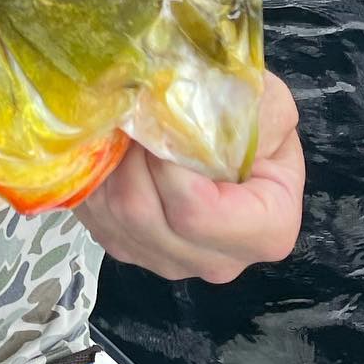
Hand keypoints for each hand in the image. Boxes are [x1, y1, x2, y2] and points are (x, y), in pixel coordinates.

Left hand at [77, 70, 304, 282]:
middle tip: (132, 115)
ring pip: (115, 215)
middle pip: (146, 216)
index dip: (167, 166)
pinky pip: (96, 217)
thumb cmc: (253, 118)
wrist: (228, 130)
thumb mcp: (267, 103)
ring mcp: (168, 260)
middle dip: (131, 158)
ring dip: (111, 163)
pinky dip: (98, 177)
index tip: (159, 123)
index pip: (196, 212)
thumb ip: (244, 113)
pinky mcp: (128, 248)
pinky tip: (113, 150)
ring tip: (125, 127)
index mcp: (266, 232)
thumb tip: (185, 113)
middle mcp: (218, 260)